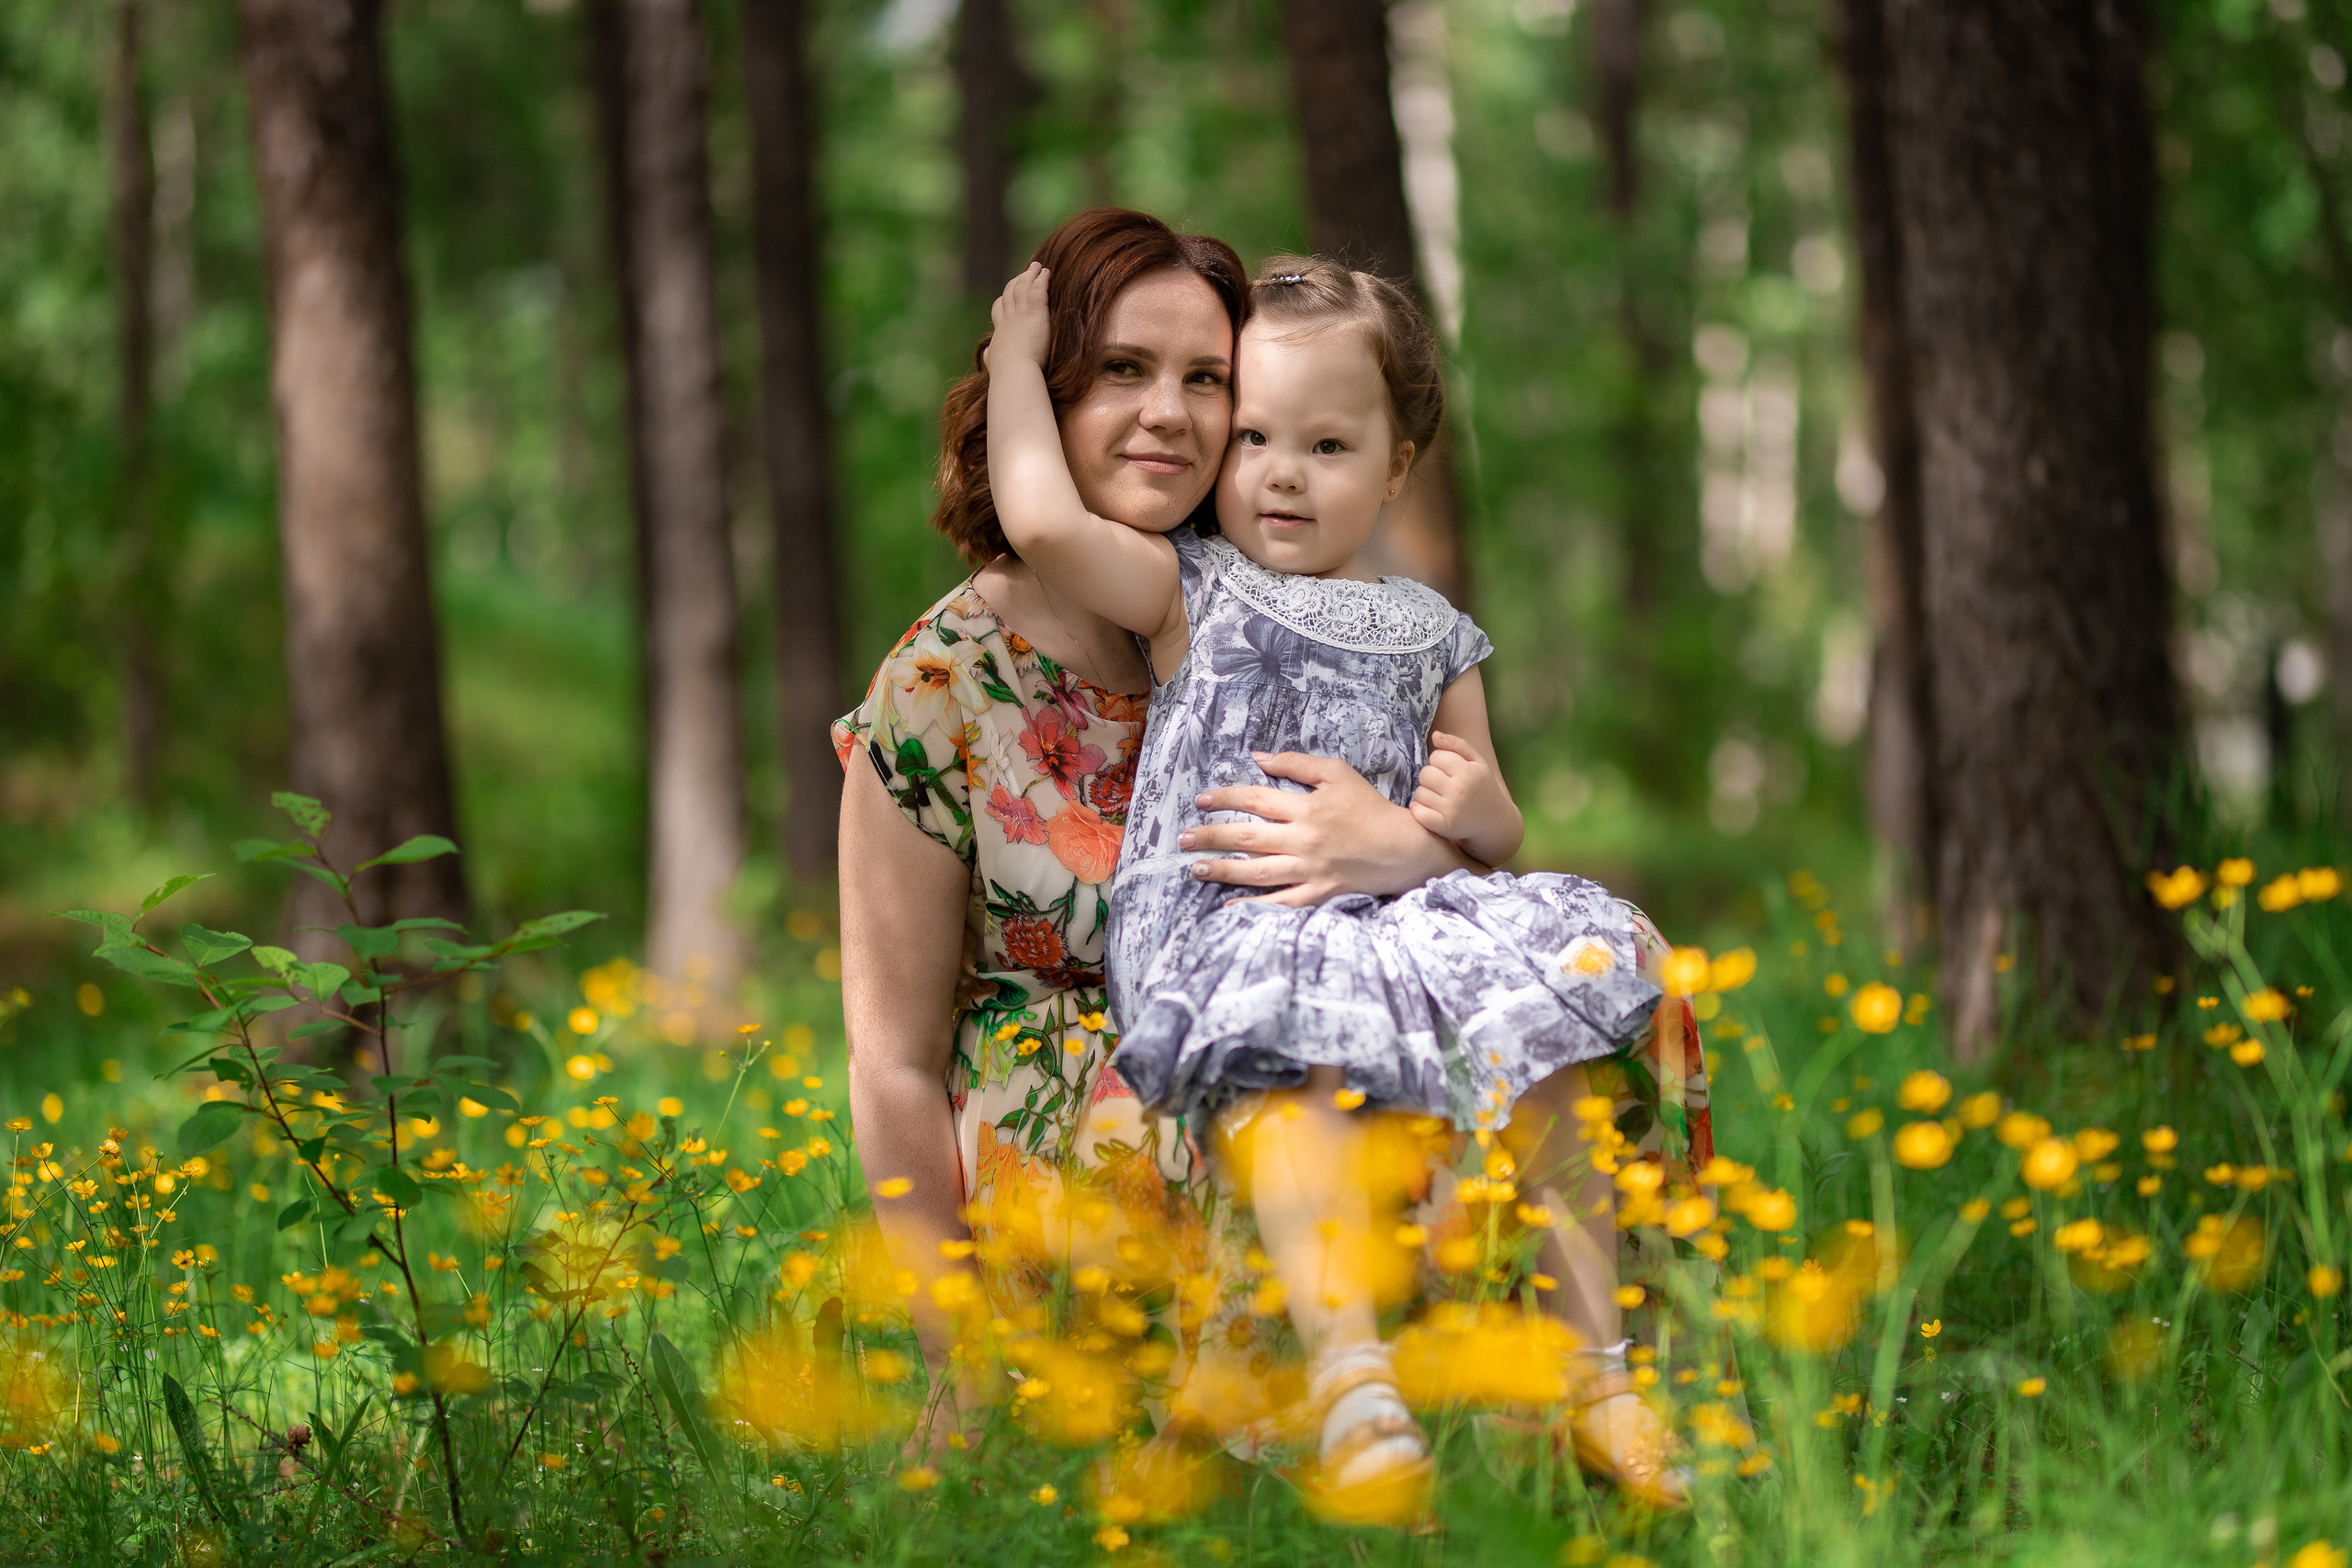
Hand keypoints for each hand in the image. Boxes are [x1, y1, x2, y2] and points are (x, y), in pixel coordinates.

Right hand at [987, 262, 1051, 369]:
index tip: (1009, 293)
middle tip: (1025, 273)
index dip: (1004, 299)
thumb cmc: (1006, 371)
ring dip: (1030, 274)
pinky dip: (1041, 279)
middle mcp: (1008, 318)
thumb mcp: (994, 362)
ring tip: (1037, 266)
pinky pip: (1038, 289)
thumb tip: (989, 353)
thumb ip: (991, 355)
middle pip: (1010, 292)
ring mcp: (1020, 313)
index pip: (999, 307)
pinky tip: (1046, 273)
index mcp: (1000, 330)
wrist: (1014, 370)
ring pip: (1023, 286)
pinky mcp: (1034, 312)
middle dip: (1017, 281)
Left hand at [1178, 751, 1479, 906]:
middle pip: (1247, 837)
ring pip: (1257, 872)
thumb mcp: (1338, 773)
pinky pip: (1281, 904)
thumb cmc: (1370, 807)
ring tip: (1195, 868)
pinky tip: (1228, 908)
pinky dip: (1254, 908)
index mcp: (1306, 807)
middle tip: (1183, 838)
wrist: (1405, 846)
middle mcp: (1303, 839)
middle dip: (1212, 837)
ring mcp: (1310, 870)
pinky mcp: (1319, 893)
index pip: (1255, 799)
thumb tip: (1258, 759)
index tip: (1201, 800)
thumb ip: (1297, 763)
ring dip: (1222, 870)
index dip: (1224, 798)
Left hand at [1409, 730, 1513, 845]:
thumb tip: (1435, 735)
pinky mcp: (1444, 826)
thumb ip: (1457, 745)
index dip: (1439, 763)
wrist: (1494, 821)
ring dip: (1425, 794)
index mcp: (1468, 771)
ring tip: (1438, 798)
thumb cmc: (1482, 787)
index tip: (1448, 771)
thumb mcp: (1477, 762)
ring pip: (1419, 792)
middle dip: (1430, 778)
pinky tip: (1427, 809)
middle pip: (1425, 773)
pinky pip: (1418, 812)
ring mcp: (1451, 809)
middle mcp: (1460, 789)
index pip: (1436, 757)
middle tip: (1441, 785)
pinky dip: (1418, 810)